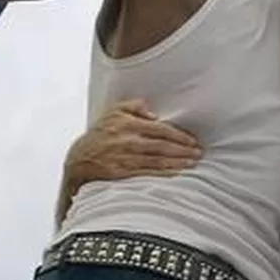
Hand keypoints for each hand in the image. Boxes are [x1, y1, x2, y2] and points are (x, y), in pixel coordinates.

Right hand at [64, 99, 201, 190]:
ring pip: (157, 160)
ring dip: (177, 162)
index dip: (179, 135)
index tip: (193, 140)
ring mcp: (126, 158)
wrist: (80, 158)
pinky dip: (163, 173)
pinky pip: (147, 172)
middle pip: (162, 146)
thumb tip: (152, 112)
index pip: (160, 129)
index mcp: (129, 124)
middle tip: (198, 153)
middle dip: (183, 150)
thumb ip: (134, 106)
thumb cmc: (101, 133)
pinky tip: (176, 173)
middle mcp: (129, 141)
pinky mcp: (123, 172)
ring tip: (192, 163)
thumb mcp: (114, 111)